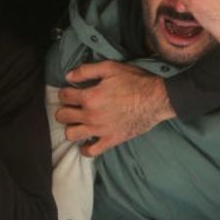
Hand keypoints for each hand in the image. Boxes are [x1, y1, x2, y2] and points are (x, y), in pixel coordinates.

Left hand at [56, 62, 174, 156]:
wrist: (157, 99)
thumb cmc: (136, 82)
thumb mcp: (111, 68)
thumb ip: (87, 70)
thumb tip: (69, 75)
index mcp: (90, 97)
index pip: (64, 96)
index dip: (65, 92)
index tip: (70, 92)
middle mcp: (91, 115)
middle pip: (63, 116)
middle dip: (64, 109)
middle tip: (72, 106)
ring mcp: (100, 130)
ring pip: (71, 134)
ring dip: (71, 128)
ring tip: (78, 122)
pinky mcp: (111, 140)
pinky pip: (90, 151)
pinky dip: (85, 148)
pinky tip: (87, 140)